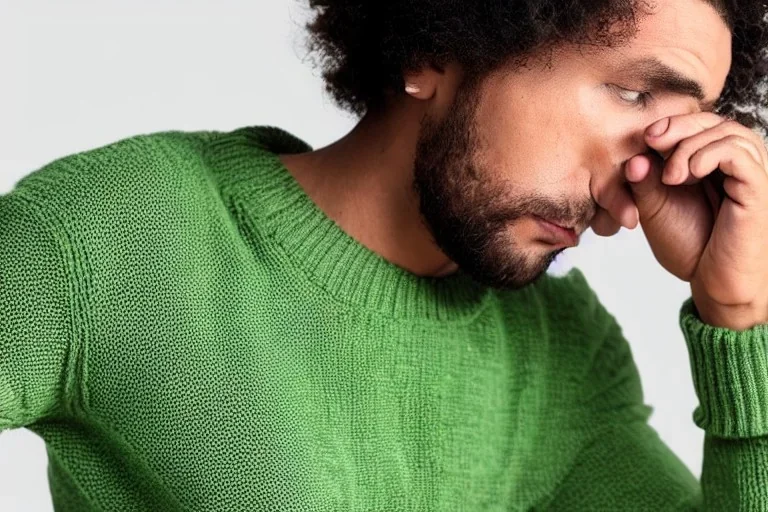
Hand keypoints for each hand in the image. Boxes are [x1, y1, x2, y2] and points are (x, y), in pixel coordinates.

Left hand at [625, 112, 767, 329]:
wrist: (713, 283)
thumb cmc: (690, 247)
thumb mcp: (654, 209)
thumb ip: (644, 182)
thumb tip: (634, 156)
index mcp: (712, 163)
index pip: (698, 124)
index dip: (672, 123)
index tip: (646, 139)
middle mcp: (735, 164)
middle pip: (714, 120)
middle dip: (678, 126)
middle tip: (651, 141)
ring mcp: (749, 174)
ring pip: (728, 131)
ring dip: (690, 145)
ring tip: (670, 176)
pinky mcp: (757, 189)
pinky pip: (739, 154)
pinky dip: (709, 154)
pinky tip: (687, 174)